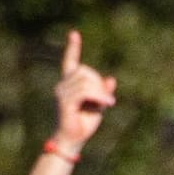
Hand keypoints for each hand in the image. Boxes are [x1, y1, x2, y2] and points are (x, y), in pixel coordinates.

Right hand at [53, 29, 117, 154]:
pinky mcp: (65, 102)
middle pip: (84, 71)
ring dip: (100, 92)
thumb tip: (111, 79)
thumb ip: (103, 91)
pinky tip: (106, 104)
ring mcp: (62, 93)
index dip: (72, 48)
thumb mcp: (98, 104)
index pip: (70, 62)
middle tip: (108, 100)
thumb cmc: (84, 123)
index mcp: (70, 84)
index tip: (74, 34)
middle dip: (98, 83)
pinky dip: (98, 95)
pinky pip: (84, 91)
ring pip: (85, 80)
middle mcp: (63, 85)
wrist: (72, 141)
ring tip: (107, 104)